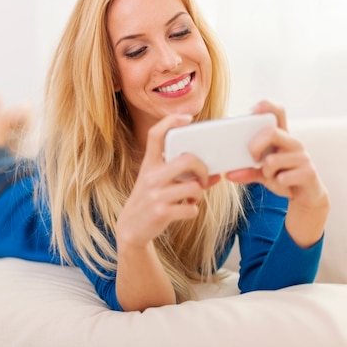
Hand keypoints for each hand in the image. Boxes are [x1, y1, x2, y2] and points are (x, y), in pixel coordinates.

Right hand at [116, 114, 220, 247]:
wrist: (131, 228)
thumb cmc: (150, 200)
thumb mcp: (158, 182)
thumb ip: (182, 175)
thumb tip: (215, 175)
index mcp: (149, 164)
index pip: (156, 135)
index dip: (171, 122)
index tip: (187, 118)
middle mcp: (151, 176)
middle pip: (188, 159)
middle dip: (202, 168)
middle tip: (203, 177)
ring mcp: (156, 195)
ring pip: (194, 186)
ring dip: (199, 194)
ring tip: (192, 197)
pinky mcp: (162, 213)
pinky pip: (191, 208)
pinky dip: (193, 210)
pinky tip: (185, 209)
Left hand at [225, 101, 327, 209]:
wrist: (308, 197)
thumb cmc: (284, 178)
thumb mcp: (262, 173)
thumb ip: (247, 171)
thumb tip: (229, 174)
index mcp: (282, 137)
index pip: (278, 112)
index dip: (266, 107)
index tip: (252, 111)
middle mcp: (293, 143)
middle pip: (272, 132)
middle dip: (255, 146)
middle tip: (253, 158)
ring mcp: (303, 157)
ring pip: (273, 159)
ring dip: (266, 171)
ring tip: (273, 175)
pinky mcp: (309, 172)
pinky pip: (283, 177)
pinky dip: (278, 182)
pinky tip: (284, 183)